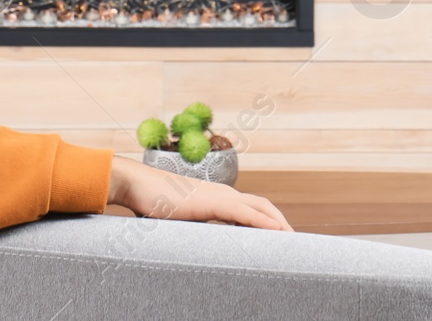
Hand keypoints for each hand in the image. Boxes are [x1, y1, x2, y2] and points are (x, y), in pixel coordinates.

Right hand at [107, 155, 291, 231]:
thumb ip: (193, 228)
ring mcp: (219, 196)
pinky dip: (264, 222)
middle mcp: (223, 193)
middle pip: (263, 205)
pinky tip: (277, 232)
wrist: (137, 186)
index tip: (278, 237)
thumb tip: (197, 245)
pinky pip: (245, 214)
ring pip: (260, 208)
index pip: (251, 206)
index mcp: (217, 197)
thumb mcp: (180, 220)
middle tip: (294, 241)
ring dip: (279, 223)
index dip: (268, 219)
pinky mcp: (213, 203)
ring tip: (292, 240)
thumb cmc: (153, 203)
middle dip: (281, 222)